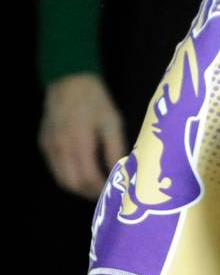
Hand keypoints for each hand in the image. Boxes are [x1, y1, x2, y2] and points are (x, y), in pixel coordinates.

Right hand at [38, 73, 126, 198]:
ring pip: (61, 179)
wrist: (68, 81)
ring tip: (92, 185)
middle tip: (103, 192)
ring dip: (76, 187)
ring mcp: (49, 148)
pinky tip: (79, 170)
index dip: (100, 189)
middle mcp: (61, 150)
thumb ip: (115, 148)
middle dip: (88, 193)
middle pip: (72, 184)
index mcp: (80, 144)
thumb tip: (120, 169)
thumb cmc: (95, 100)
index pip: (89, 179)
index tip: (112, 192)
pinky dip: (66, 175)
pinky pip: (54, 167)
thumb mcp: (112, 121)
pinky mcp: (44, 143)